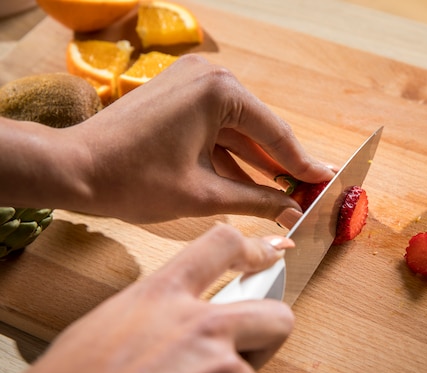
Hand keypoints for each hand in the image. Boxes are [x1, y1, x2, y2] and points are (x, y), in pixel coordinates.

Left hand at [0, 54, 333, 224]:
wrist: (72, 169)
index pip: (276, 134)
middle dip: (282, 165)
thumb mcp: (203, 195)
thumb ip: (255, 201)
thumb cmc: (132, 180)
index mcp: (220, 92)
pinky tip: (253, 181)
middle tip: (309, 192)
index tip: (326, 183)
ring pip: (239, 130)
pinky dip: (233, 154)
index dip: (303, 165)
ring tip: (288, 192)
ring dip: (259, 162)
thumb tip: (291, 213)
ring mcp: (192, 83)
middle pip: (259, 129)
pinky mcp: (179, 95)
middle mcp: (210, 77)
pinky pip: (217, 127)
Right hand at [0, 223, 294, 372]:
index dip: (254, 250)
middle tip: (237, 356)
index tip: (271, 256)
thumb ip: (156, 312)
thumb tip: (178, 318)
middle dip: (265, 339)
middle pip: (277, 317)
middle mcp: (200, 324)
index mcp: (163, 294)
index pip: (224, 244)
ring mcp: (219, 367)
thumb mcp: (107, 325)